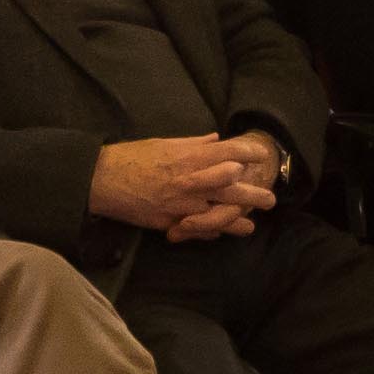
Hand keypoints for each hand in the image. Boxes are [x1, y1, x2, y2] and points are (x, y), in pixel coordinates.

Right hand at [88, 133, 279, 238]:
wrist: (103, 180)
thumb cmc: (133, 158)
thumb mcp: (165, 143)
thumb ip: (194, 143)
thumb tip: (216, 140)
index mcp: (190, 157)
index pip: (230, 151)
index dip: (250, 152)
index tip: (262, 155)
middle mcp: (191, 181)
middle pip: (233, 188)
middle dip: (255, 194)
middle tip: (269, 199)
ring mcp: (183, 205)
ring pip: (220, 215)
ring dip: (239, 221)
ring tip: (250, 226)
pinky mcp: (171, 222)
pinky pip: (198, 230)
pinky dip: (211, 233)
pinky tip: (221, 234)